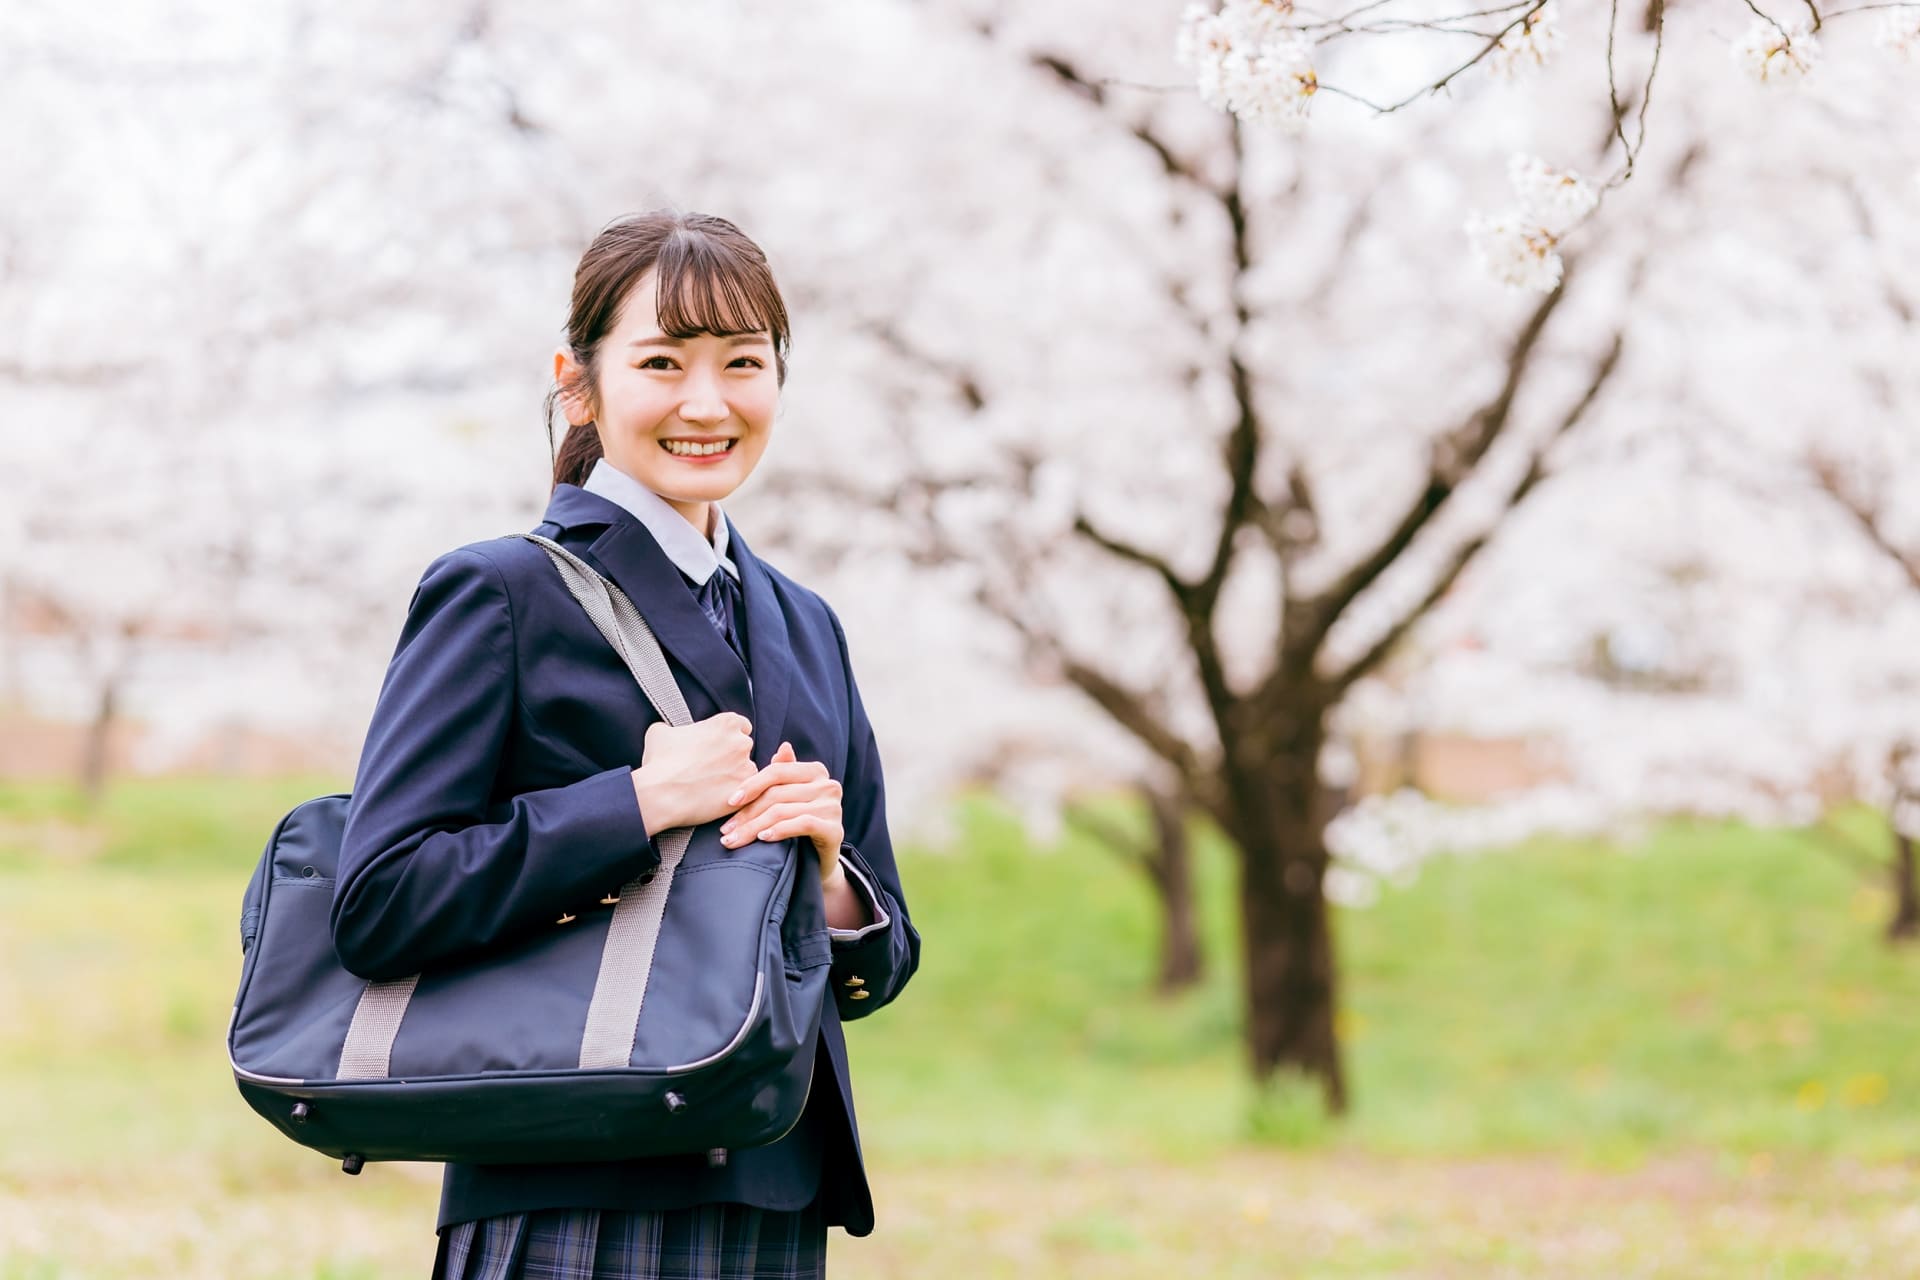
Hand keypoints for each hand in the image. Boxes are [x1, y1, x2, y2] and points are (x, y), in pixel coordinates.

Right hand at [630, 713, 755, 834]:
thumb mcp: (660, 732)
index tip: (719, 746)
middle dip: (733, 756)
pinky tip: (717, 797)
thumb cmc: (659, 762)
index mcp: (726, 723)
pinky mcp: (746, 792)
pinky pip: (746, 792)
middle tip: (713, 767)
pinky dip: (735, 794)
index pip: (741, 725)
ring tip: (712, 785)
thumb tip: (671, 731)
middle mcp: (741, 742)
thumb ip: (674, 727)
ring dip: (735, 776)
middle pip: (745, 747)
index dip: (729, 736)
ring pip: (747, 771)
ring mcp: (746, 768)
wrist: (660, 794)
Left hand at [719, 740, 843, 874]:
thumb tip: (783, 746)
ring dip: (754, 827)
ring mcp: (833, 807)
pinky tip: (763, 838)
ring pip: (783, 811)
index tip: (729, 802)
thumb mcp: (789, 798)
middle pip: (777, 794)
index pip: (777, 772)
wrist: (821, 861)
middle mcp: (828, 785)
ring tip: (734, 840)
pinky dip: (779, 830)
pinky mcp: (834, 829)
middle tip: (725, 831)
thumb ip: (783, 775)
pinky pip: (801, 824)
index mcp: (815, 771)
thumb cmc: (800, 826)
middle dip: (747, 814)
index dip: (751, 785)